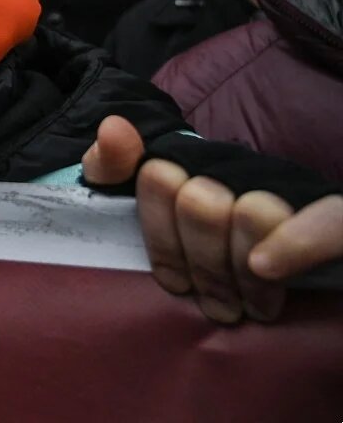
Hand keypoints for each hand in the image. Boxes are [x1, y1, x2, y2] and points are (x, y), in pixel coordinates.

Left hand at [84, 116, 342, 322]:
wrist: (294, 274)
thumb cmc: (208, 254)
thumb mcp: (155, 212)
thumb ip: (114, 167)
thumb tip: (114, 128)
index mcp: (203, 168)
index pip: (158, 179)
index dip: (159, 237)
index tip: (174, 279)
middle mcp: (249, 173)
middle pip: (200, 205)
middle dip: (203, 265)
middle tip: (217, 302)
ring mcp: (294, 193)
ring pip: (251, 214)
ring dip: (242, 277)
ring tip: (246, 307)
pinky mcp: (337, 218)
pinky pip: (327, 221)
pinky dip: (293, 243)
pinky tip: (263, 267)